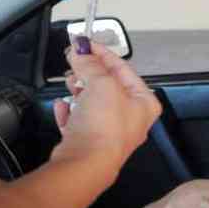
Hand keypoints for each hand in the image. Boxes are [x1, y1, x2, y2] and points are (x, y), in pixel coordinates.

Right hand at [52, 39, 161, 166]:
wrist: (86, 164)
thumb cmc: (106, 130)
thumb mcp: (102, 83)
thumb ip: (90, 64)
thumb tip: (81, 52)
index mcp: (144, 103)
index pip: (123, 68)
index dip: (102, 53)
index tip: (85, 43)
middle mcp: (131, 118)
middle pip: (107, 85)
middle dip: (89, 71)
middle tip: (74, 60)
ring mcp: (110, 132)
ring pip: (92, 102)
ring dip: (79, 90)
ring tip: (70, 83)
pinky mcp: (90, 143)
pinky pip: (79, 121)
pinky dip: (70, 112)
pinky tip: (64, 107)